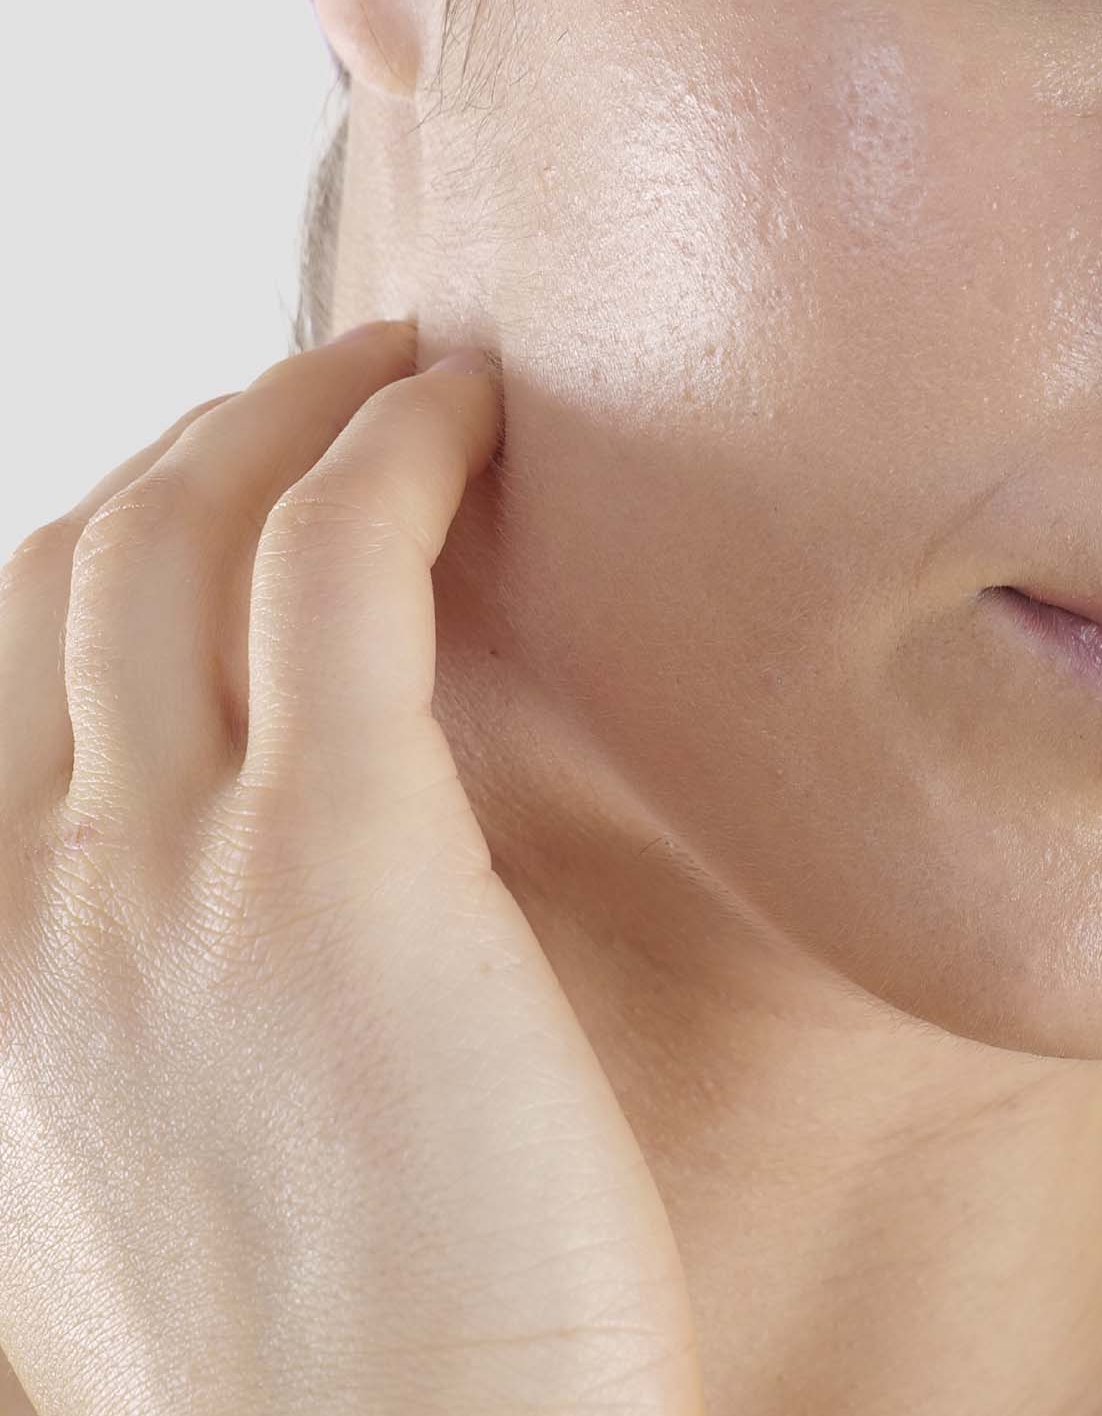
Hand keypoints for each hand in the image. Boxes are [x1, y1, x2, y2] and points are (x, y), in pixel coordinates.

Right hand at [0, 323, 702, 1414]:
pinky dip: (396, 447)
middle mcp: (36, 906)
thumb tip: (251, 889)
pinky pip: (340, 563)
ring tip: (421, 367)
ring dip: (304, 405)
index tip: (244, 478)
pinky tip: (474, 413)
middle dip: (214, 435)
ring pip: (197, 526)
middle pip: (92, 559)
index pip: (10, 653)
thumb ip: (153, 1015)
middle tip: (340, 391)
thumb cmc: (352, 1369)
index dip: (129, 521)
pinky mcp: (347, 866)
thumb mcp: (163, 1182)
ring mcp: (172, 879)